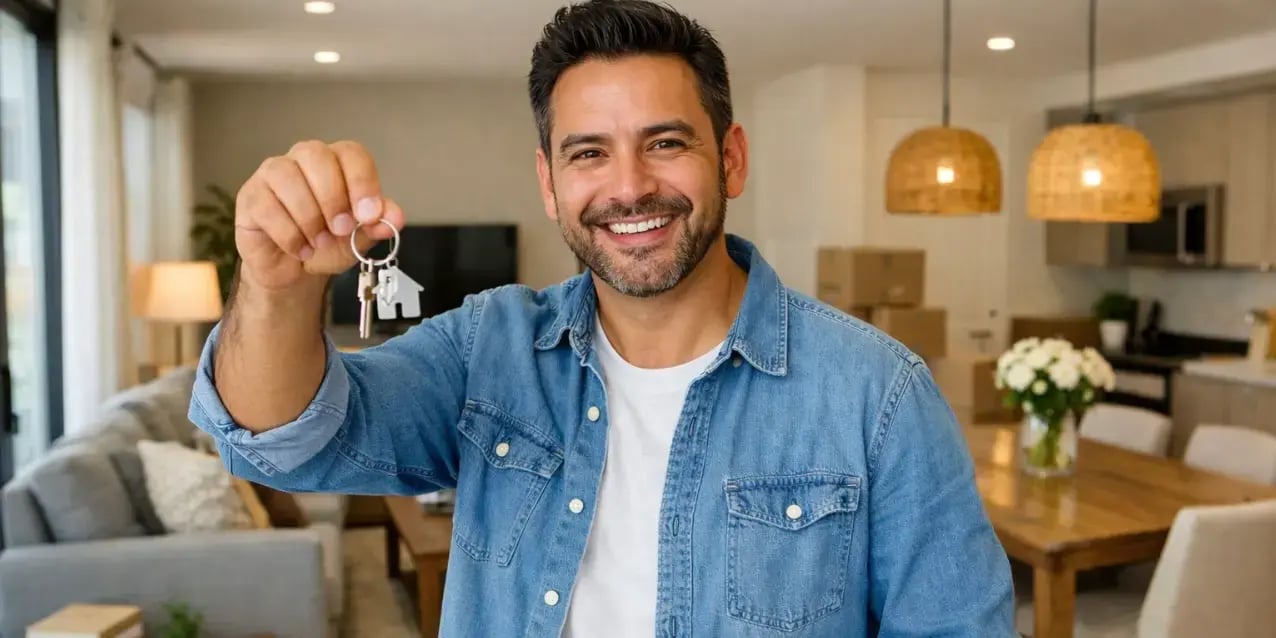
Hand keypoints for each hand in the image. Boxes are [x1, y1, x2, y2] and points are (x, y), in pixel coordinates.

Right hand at [234, 140, 405, 290]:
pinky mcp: (250, 197)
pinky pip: (267, 207)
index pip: (351, 154)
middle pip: (317, 157)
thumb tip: (394, 218)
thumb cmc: (327, 244)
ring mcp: (272, 174)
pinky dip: (289, 235)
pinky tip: (299, 249)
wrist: (295, 271)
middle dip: (333, 198)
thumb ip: (377, 225)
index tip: (369, 215)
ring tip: (319, 243)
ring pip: (288, 179)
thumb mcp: (359, 237)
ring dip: (309, 218)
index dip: (362, 182)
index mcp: (336, 163)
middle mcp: (302, 159)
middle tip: (341, 229)